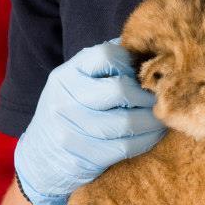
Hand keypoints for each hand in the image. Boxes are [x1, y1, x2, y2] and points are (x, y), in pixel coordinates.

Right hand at [14, 39, 164, 204]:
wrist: (41, 157)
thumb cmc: (71, 113)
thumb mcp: (76, 84)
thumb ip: (104, 67)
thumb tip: (144, 47)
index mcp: (66, 75)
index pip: (105, 55)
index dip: (131, 62)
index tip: (145, 73)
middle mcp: (65, 99)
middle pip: (120, 89)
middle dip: (148, 95)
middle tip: (163, 99)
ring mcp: (72, 129)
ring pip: (127, 122)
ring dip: (153, 121)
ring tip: (164, 118)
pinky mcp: (84, 156)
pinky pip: (126, 147)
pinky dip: (147, 140)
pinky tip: (154, 135)